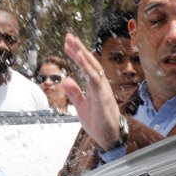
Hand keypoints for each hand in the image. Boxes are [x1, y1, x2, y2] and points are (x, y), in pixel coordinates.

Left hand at [62, 34, 122, 149]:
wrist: (109, 139)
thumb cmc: (98, 123)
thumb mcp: (81, 106)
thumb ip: (74, 93)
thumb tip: (66, 80)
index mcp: (95, 86)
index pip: (85, 66)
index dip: (76, 55)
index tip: (67, 44)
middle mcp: (100, 85)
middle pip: (90, 63)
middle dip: (79, 49)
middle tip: (69, 36)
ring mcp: (103, 90)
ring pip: (94, 69)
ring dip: (84, 57)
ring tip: (74, 45)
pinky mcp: (103, 98)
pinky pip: (96, 81)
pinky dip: (89, 70)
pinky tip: (82, 62)